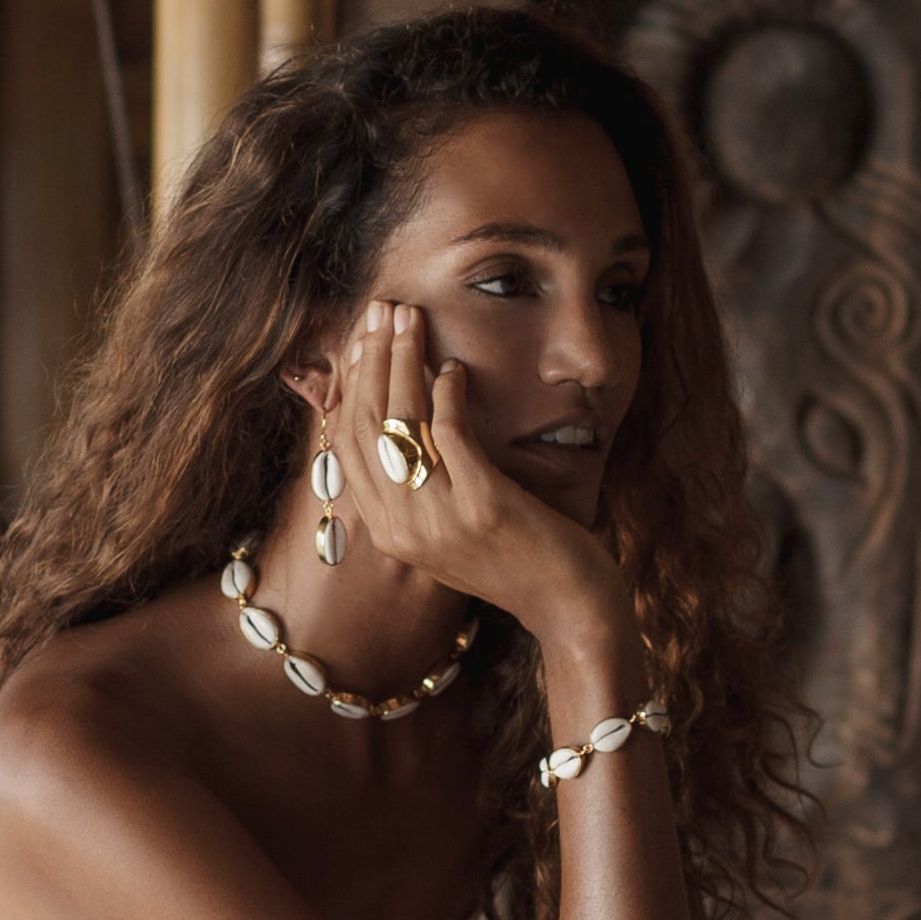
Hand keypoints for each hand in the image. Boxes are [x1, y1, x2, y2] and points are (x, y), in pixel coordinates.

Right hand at [330, 298, 615, 641]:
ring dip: (403, 359)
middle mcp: (402, 529)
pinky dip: (447, 393)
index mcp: (389, 533)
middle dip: (372, 358)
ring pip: (402, 422)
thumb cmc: (518, 561)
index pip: (350, 446)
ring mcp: (439, 520)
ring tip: (409, 318)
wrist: (570, 610)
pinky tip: (453, 367)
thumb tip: (405, 422)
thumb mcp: (452, 530)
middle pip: (368, 425)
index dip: (351, 385)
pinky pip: (450, 433)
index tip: (360, 340)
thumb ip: (420, 489)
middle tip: (381, 309)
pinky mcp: (481, 507)